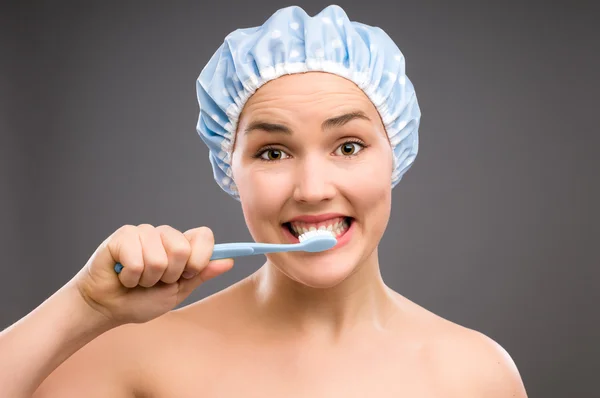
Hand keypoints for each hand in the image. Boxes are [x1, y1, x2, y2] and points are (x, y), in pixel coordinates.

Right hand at [70, 224, 232, 325]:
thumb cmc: (141, 300)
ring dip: (147, 279)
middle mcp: (164, 235)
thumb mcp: (178, 291)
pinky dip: (131, 278)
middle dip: (170, 275)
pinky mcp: (123, 236)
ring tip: (137, 280)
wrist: (108, 308)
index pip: (204, 235)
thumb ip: (200, 274)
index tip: (189, 273)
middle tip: (155, 281)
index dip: (201, 257)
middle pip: (182, 248)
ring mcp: (143, 232)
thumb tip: (229, 261)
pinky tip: (124, 276)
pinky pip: (137, 260)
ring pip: (158, 258)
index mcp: (181, 245)